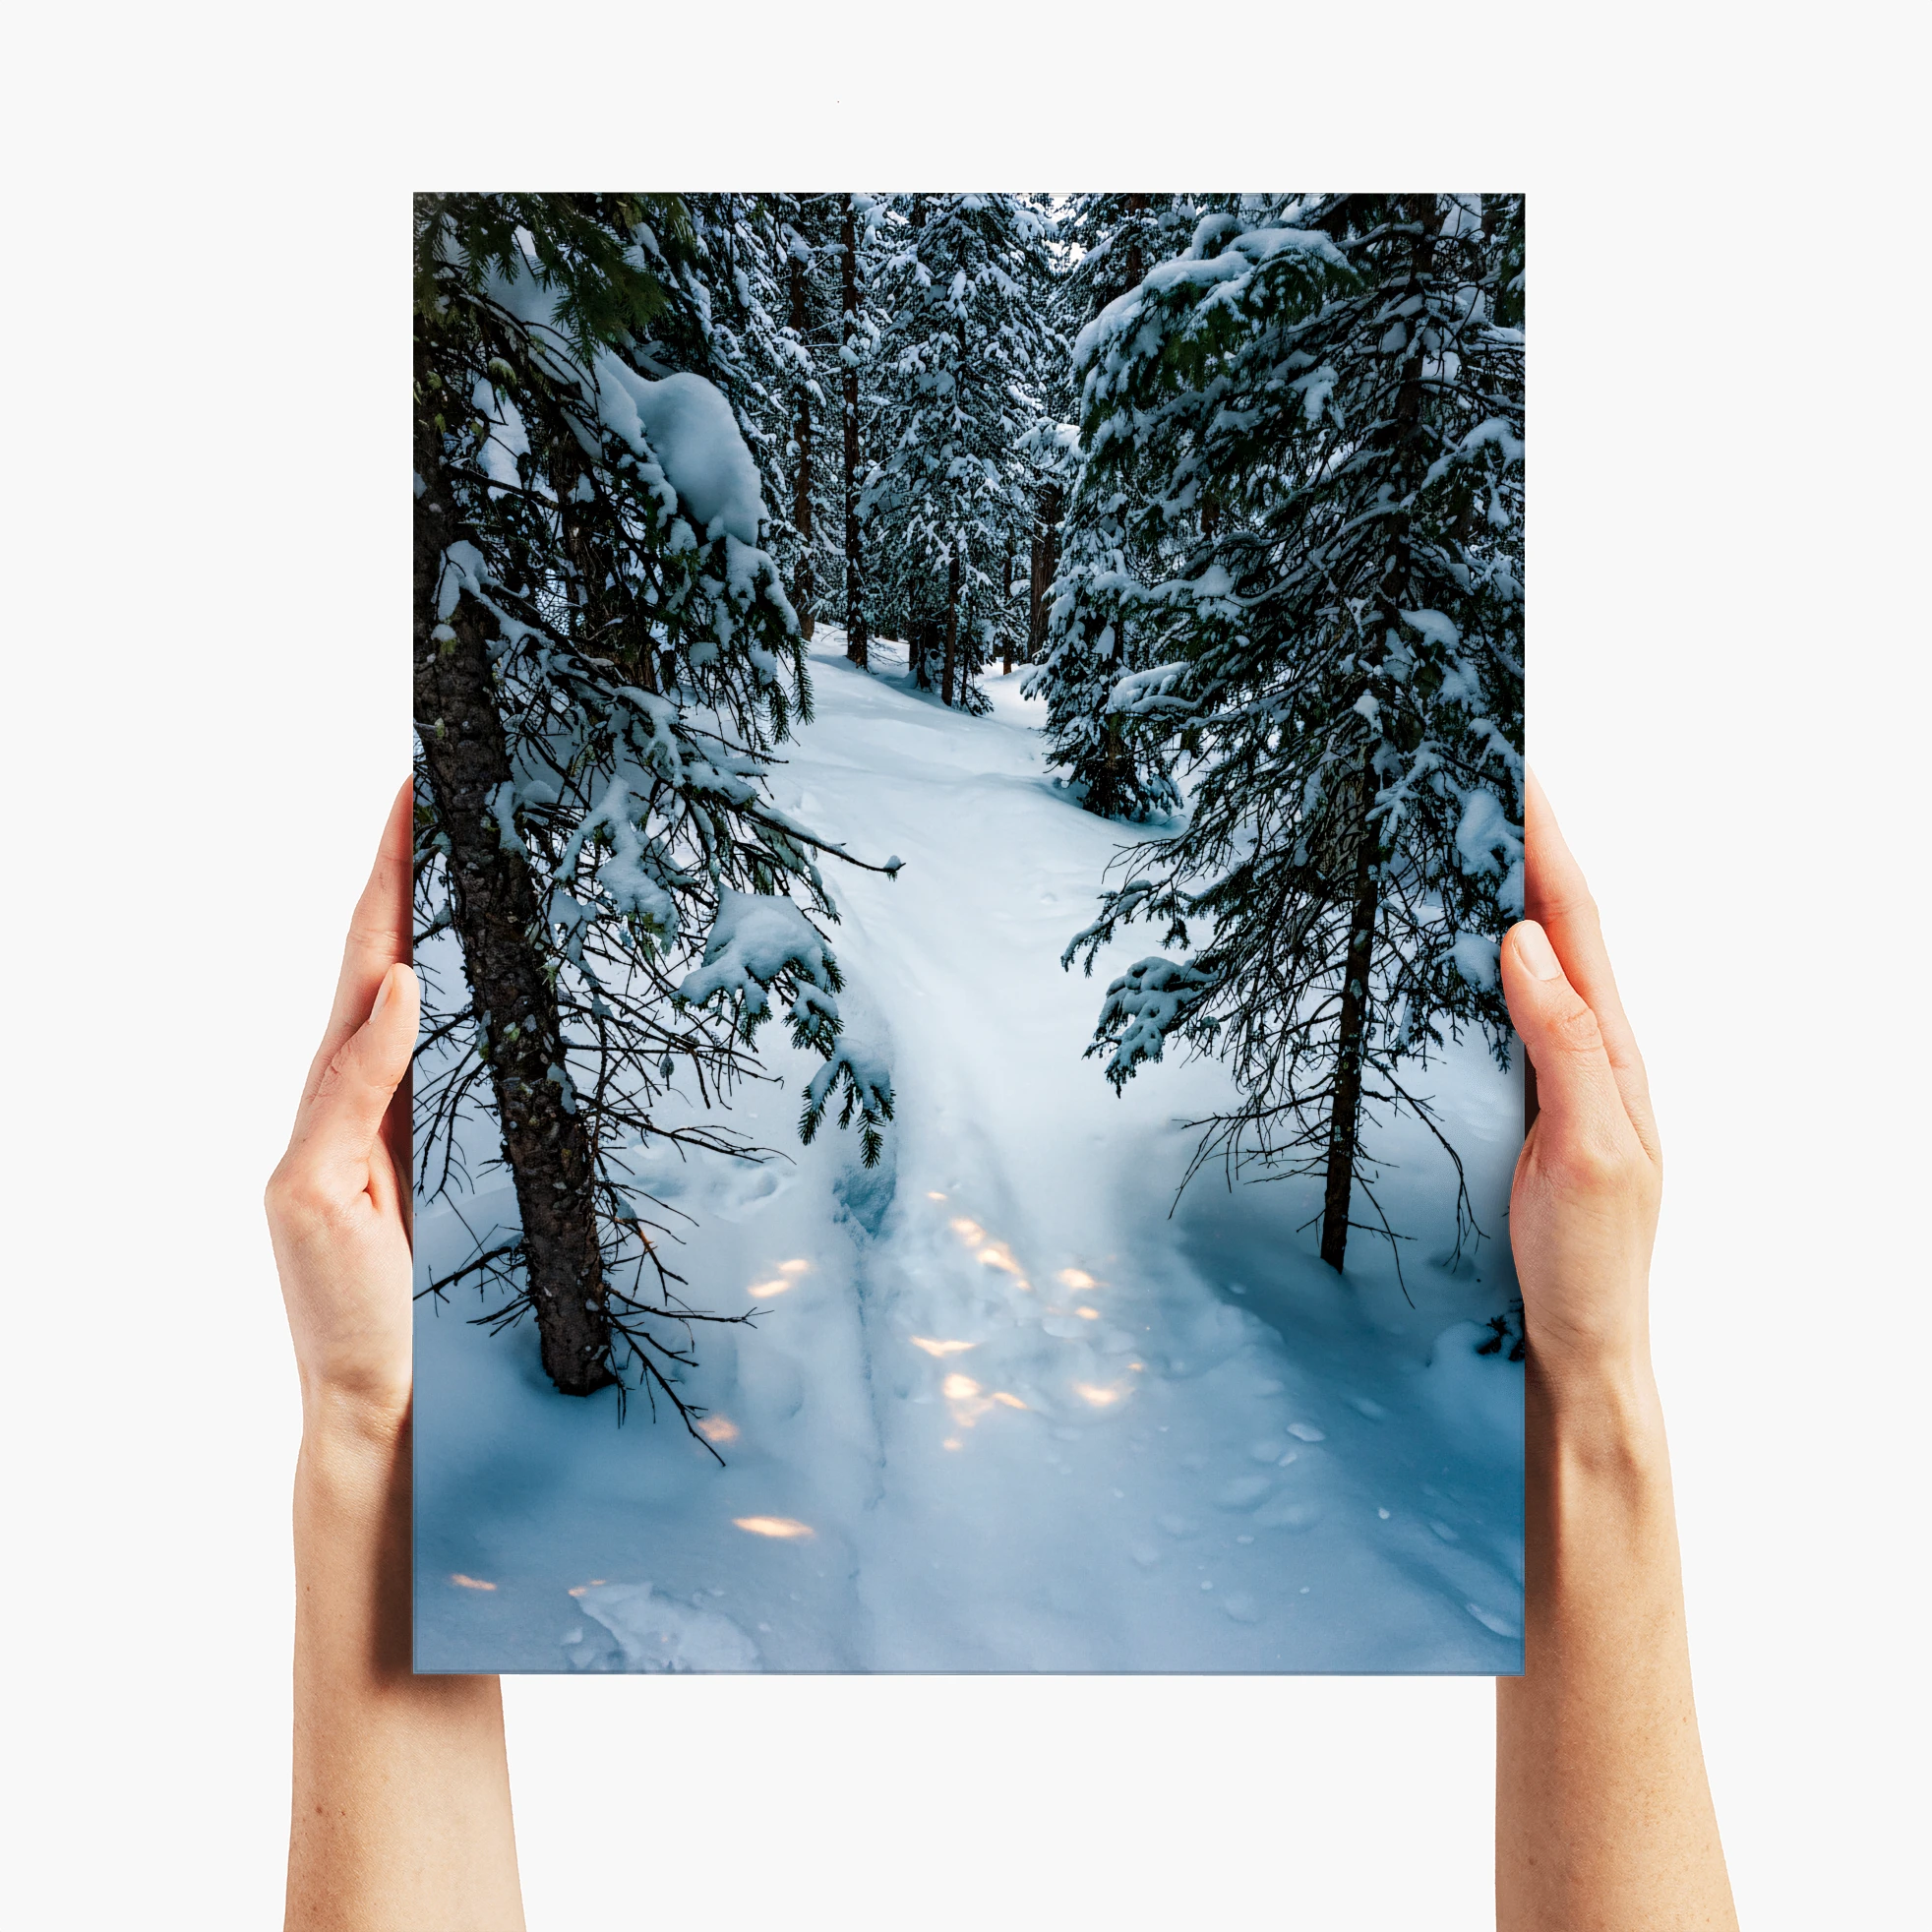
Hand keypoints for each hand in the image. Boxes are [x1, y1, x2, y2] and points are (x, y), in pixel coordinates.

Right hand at [266, 781, 419, 1424]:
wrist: (371, 1390)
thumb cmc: (399, 1290)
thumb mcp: (426, 1182)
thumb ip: (412, 1095)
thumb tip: (421, 999)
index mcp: (367, 1101)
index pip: (387, 974)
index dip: (404, 893)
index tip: (430, 811)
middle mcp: (329, 1108)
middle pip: (361, 969)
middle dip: (387, 874)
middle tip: (415, 782)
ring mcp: (309, 1144)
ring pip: (349, 1012)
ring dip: (380, 922)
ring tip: (408, 835)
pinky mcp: (306, 1187)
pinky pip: (348, 1097)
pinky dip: (374, 1036)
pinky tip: (402, 977)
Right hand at [1501, 771, 1663, 1396]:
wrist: (1576, 1346)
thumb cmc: (1588, 1262)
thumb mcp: (1585, 1151)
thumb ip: (1563, 1046)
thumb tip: (1520, 942)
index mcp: (1609, 1050)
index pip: (1573, 922)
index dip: (1545, 843)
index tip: (1515, 771)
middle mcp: (1586, 1049)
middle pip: (1552, 923)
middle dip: (1521, 843)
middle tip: (1478, 777)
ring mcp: (1555, 1075)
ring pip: (1525, 962)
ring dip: (1498, 892)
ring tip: (1461, 834)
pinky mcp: (1519, 1103)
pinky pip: (1499, 1010)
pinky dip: (1477, 958)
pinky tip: (1449, 947)